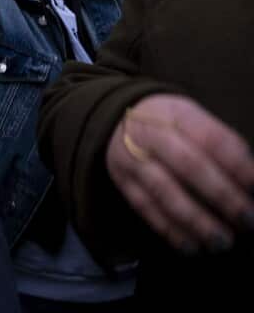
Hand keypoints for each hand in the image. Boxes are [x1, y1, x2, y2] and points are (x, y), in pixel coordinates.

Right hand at [106, 94, 253, 254]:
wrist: (121, 121)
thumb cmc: (172, 126)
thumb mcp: (195, 119)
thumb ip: (222, 145)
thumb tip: (252, 184)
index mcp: (176, 113)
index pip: (211, 138)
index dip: (237, 165)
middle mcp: (150, 134)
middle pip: (189, 165)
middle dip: (223, 196)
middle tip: (248, 220)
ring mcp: (132, 158)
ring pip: (165, 191)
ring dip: (197, 221)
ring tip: (223, 241)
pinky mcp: (122, 181)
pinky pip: (146, 209)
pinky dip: (170, 230)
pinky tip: (192, 246)